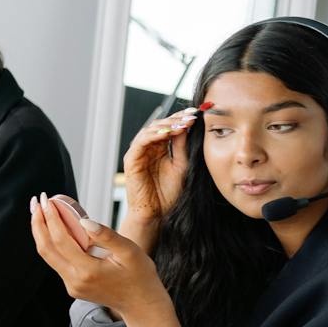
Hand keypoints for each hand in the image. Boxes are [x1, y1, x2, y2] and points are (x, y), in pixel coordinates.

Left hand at [29, 193, 164, 317]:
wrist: (141, 304)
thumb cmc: (140, 276)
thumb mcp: (130, 252)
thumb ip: (107, 236)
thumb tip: (84, 221)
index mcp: (89, 271)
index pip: (61, 240)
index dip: (52, 218)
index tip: (48, 200)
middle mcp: (75, 280)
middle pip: (46, 248)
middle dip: (38, 223)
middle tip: (37, 201)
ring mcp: (71, 285)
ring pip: (47, 256)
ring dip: (41, 232)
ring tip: (39, 211)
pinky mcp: (71, 286)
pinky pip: (56, 261)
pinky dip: (51, 243)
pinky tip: (52, 228)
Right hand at [121, 106, 198, 225]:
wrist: (157, 213)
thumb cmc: (168, 193)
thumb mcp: (181, 164)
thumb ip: (181, 146)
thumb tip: (187, 125)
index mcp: (159, 148)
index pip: (168, 127)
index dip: (180, 118)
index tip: (196, 113)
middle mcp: (148, 148)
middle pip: (158, 125)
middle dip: (175, 119)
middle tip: (191, 116)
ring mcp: (138, 153)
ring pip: (149, 131)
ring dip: (166, 125)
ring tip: (182, 124)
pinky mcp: (131, 160)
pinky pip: (141, 142)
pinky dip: (153, 135)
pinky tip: (168, 133)